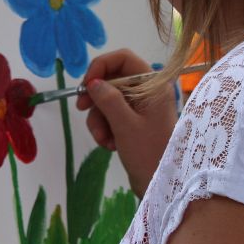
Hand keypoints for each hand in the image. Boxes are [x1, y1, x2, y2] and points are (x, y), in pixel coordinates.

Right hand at [75, 49, 176, 197]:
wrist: (163, 185)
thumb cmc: (149, 153)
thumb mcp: (125, 125)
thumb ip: (108, 99)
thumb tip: (93, 82)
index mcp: (153, 85)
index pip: (123, 58)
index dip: (101, 66)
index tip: (86, 84)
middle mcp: (147, 92)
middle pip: (112, 80)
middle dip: (96, 99)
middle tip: (81, 109)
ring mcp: (141, 107)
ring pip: (108, 100)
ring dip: (99, 119)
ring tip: (103, 140)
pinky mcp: (134, 122)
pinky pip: (111, 115)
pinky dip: (105, 128)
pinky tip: (109, 144)